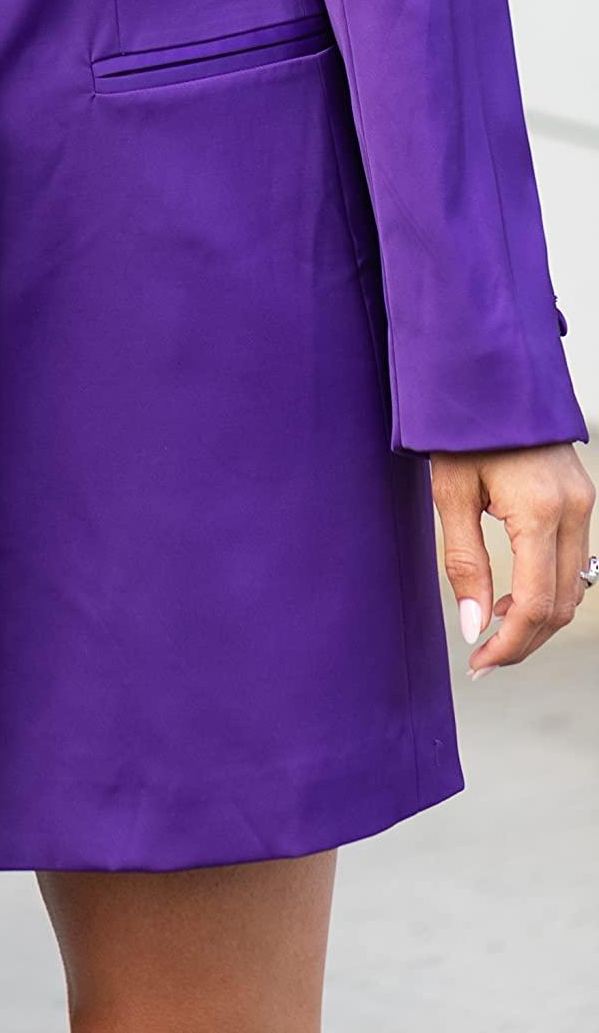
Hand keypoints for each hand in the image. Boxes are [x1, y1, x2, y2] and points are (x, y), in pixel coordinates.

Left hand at [431, 440, 595, 675]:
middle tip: (484, 660)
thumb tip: (474, 627)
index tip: (479, 663)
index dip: (510, 643)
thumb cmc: (460, 427)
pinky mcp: (581, 497)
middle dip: (525, 640)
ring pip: (574, 587)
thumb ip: (464, 562)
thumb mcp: (450, 492)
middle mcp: (575, 510)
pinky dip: (548, 588)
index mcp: (540, 510)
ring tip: (493, 629)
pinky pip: (574, 561)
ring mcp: (584, 503)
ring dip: (538, 618)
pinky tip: (512, 594)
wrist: (487, 372)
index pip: (536, 603)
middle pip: (562, 604)